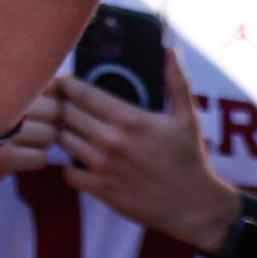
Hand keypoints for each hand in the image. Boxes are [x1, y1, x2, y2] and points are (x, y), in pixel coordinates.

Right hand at [0, 85, 61, 184]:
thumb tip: (71, 78)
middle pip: (56, 111)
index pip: (53, 85)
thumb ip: (34, 84)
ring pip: (50, 135)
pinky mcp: (2, 159)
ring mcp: (1, 131)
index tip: (38, 104)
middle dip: (51, 121)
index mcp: (3, 81)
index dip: (52, 97)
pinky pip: (41, 157)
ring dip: (43, 141)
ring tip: (23, 140)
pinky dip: (35, 158)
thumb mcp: (3, 93)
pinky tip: (18, 155)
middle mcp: (1, 102)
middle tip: (31, 126)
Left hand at [56, 53, 241, 253]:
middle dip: (62, 106)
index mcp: (128, 118)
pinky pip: (67, 172)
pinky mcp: (100, 190)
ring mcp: (102, 166)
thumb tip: (171, 51)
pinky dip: (69, 166)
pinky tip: (79, 160)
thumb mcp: (187, 117)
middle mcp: (110, 140)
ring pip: (63, 140)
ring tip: (70, 130)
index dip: (67, 84)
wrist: (194, 207)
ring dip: (64, 133)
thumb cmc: (190, 160)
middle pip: (66, 113)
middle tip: (62, 104)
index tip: (63, 82)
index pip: (80, 93)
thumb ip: (177, 81)